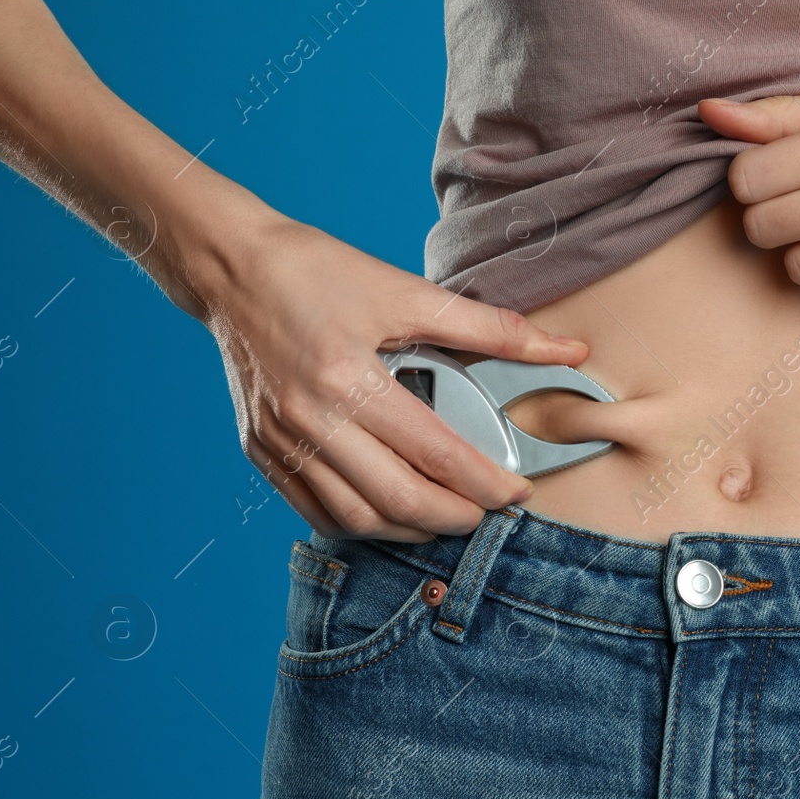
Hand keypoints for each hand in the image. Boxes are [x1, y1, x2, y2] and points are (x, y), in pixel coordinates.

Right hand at [195, 214, 591, 541]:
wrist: (232, 268)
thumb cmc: (318, 272)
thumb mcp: (408, 290)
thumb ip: (493, 329)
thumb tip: (567, 349)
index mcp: (348, 379)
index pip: (435, 454)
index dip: (486, 483)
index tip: (518, 491)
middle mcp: (310, 420)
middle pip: (398, 501)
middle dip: (456, 517)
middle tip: (489, 512)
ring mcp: (281, 443)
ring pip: (358, 519)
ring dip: (412, 530)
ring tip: (449, 516)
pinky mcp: (262, 453)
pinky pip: (319, 512)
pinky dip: (365, 524)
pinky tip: (395, 513)